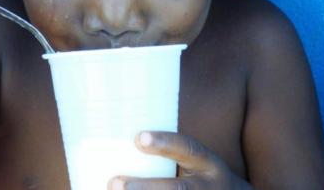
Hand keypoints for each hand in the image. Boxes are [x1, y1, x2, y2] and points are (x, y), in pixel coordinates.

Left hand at [108, 132, 252, 189]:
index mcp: (208, 164)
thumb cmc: (201, 177)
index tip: (138, 138)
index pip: (188, 148)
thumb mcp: (196, 163)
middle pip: (178, 189)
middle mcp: (206, 187)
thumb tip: (119, 142)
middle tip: (115, 183)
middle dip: (146, 188)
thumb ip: (168, 156)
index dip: (165, 143)